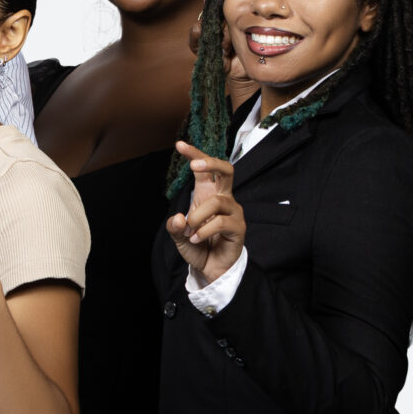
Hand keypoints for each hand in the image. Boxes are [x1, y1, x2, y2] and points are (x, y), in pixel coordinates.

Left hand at [165, 141, 243, 284]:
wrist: (211, 268)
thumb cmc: (198, 246)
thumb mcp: (179, 236)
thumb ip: (174, 226)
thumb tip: (179, 218)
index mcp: (208, 194)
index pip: (205, 170)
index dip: (195, 154)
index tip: (180, 145)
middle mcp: (223, 199)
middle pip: (226, 170)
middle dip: (210, 163)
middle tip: (193, 166)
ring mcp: (233, 212)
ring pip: (217, 202)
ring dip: (198, 216)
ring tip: (189, 231)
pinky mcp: (238, 227)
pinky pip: (221, 222)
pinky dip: (205, 230)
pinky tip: (196, 238)